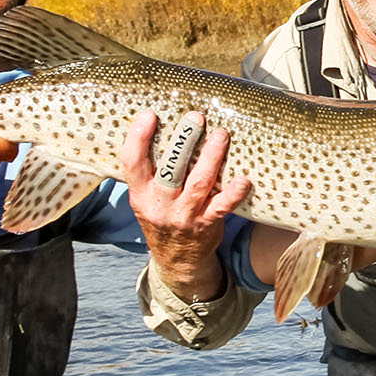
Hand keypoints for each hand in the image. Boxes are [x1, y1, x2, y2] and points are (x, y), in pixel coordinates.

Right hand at [121, 110, 250, 301]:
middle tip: (196, 117)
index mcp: (140, 194)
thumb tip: (161, 126)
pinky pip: (222, 207)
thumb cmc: (162, 217)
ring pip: (198, 183)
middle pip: (170, 170)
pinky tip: (243, 179)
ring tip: (221, 135)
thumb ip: (149, 171)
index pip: (132, 163)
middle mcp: (160, 205)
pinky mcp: (207, 224)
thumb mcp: (145, 198)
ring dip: (211, 158)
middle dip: (183, 141)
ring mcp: (184, 216)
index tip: (149, 115)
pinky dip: (233, 193)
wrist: (177, 260)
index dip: (138, 138)